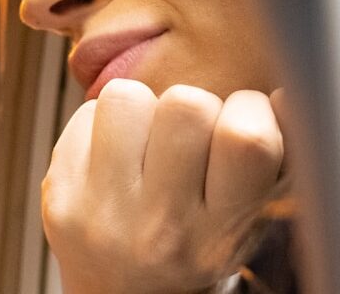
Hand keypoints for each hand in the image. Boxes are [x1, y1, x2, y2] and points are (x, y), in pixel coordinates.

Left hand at [42, 79, 285, 293]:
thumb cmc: (192, 243)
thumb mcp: (246, 216)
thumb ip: (271, 159)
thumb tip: (281, 97)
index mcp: (219, 233)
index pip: (247, 139)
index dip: (251, 110)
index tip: (242, 124)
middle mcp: (159, 228)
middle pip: (186, 104)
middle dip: (194, 107)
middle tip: (188, 140)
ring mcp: (101, 212)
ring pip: (126, 96)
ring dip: (143, 110)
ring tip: (146, 145)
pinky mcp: (58, 194)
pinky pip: (85, 113)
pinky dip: (103, 124)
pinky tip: (112, 159)